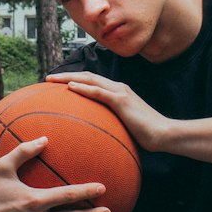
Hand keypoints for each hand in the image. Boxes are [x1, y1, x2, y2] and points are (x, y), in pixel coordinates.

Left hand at [46, 71, 167, 151]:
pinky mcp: (122, 101)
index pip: (93, 82)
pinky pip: (98, 92)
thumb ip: (112, 125)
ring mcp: (120, 92)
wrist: (164, 134)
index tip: (58, 84)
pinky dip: (83, 88)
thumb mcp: (125, 127)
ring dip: (69, 78)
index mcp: (118, 92)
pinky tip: (70, 88)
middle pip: (87, 76)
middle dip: (66, 76)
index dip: (75, 80)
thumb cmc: (146, 135)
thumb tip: (99, 135)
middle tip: (48, 79)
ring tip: (52, 80)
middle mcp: (118, 88)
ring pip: (90, 80)